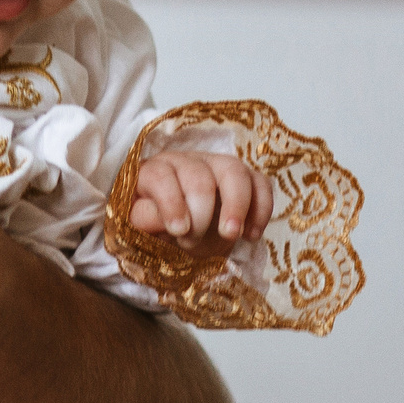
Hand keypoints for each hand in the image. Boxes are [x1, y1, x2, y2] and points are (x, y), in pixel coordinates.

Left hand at [127, 152, 272, 255]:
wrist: (183, 233)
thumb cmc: (157, 226)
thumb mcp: (142, 226)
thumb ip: (146, 218)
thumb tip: (167, 219)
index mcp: (153, 170)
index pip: (160, 176)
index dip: (170, 203)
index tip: (178, 230)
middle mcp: (185, 161)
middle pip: (198, 176)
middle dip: (200, 213)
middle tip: (192, 241)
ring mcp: (216, 165)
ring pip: (233, 170)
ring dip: (236, 205)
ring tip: (231, 235)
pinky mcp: (244, 178)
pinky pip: (261, 183)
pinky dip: (261, 209)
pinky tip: (251, 235)